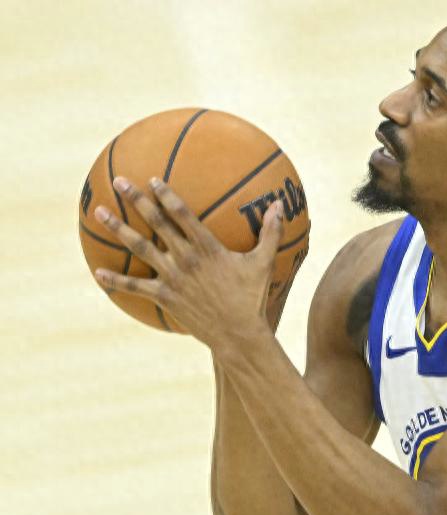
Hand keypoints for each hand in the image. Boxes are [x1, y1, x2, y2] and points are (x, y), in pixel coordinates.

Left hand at [93, 176, 282, 348]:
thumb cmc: (252, 298)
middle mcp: (185, 258)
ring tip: (100, 213)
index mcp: (207, 247)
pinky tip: (97, 273)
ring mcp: (172, 277)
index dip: (166, 194)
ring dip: (118, 229)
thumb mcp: (264, 263)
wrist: (238, 333)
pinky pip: (134, 286)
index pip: (182, 213)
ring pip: (139, 248)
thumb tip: (280, 205)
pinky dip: (115, 280)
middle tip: (119, 181)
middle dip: (136, 200)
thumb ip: (271, 232)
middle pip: (155, 223)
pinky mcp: (164, 296)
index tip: (152, 179)